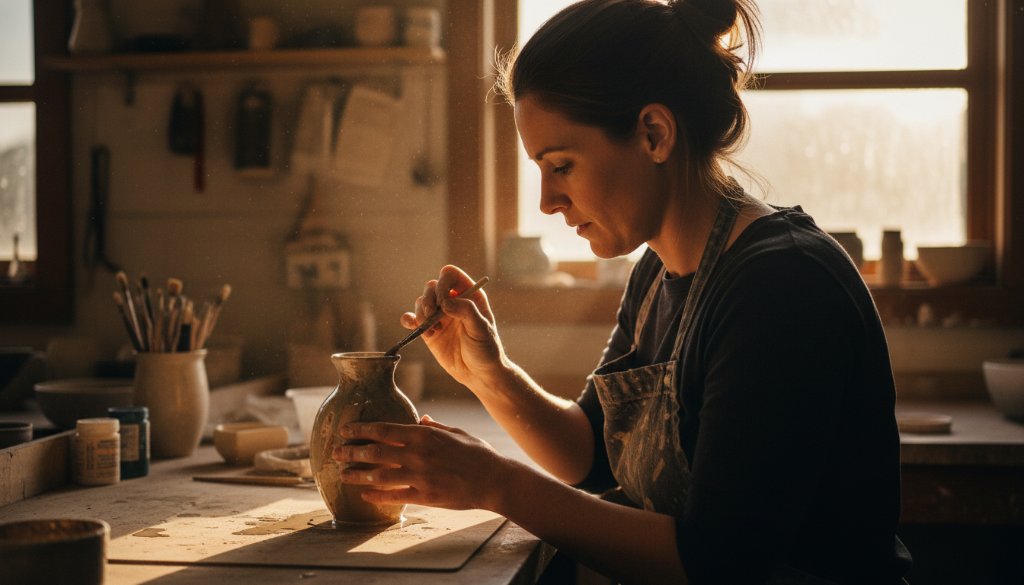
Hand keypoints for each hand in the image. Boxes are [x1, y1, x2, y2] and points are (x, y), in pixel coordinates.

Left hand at [332, 415, 509, 510]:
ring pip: (379, 476)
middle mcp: (418, 455)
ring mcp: (420, 477)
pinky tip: (365, 495)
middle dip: (351, 452)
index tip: (345, 430)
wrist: (494, 480)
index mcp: (424, 435)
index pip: (384, 429)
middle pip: (375, 452)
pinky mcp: (424, 496)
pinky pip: (394, 496)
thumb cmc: (477, 453)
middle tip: (335, 452)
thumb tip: (420, 419)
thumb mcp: (456, 433)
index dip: (361, 430)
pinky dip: (377, 496)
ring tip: (342, 474)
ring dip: (357, 475)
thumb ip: (434, 427)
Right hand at [400, 265, 507, 389]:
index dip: (443, 283)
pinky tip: (412, 325)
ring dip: (422, 313)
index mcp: (469, 295)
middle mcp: (453, 302)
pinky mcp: (429, 330)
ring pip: (421, 301)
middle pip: (432, 286)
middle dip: (429, 299)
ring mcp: (440, 316)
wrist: (478, 374)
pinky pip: (413, 318)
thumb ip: (466, 311)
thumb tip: (446, 301)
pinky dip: (409, 319)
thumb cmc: (486, 350)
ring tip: (433, 330)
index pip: (451, 275)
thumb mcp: (481, 329)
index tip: (444, 302)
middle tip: (433, 316)